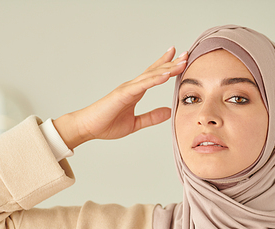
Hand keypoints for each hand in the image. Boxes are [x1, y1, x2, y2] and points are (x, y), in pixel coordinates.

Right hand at [53, 47, 187, 148]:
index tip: (179, 59)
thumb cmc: (106, 124)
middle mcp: (132, 86)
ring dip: (167, 68)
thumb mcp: (135, 123)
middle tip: (186, 55)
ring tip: (181, 62)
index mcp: (135, 92)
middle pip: (155, 71)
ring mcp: (127, 88)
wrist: (88, 128)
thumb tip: (168, 112)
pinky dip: (154, 79)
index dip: (166, 66)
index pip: (153, 75)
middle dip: (171, 62)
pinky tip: (165, 75)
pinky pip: (142, 85)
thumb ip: (151, 117)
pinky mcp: (123, 94)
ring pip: (151, 75)